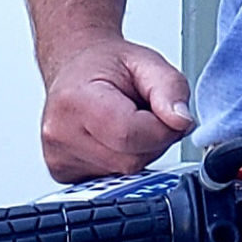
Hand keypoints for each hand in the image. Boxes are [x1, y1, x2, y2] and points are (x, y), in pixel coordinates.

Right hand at [40, 35, 194, 180]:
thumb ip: (170, 89)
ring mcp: (59, 159)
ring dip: (138, 152)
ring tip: (125, 122)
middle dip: (152, 141)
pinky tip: (112, 138)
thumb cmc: (105, 64)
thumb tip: (181, 122)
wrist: (75, 68)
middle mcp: (60, 134)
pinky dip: (122, 160)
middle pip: (131, 160)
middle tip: (143, 113)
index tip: (163, 112)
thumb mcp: (146, 62)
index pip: (131, 136)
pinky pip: (113, 179)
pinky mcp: (64, 174)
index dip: (161, 129)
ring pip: (125, 173)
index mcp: (75, 101)